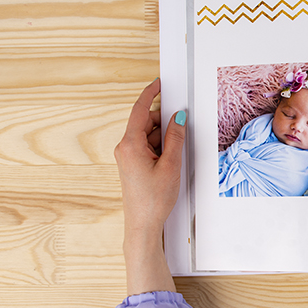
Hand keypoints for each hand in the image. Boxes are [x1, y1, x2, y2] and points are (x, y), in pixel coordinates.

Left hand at [115, 79, 185, 235]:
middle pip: (145, 122)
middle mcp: (125, 148)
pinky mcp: (133, 163)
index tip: (159, 84)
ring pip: (148, 134)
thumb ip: (175, 137)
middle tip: (182, 124)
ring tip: (178, 150)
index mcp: (130, 145)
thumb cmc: (154, 199)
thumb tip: (178, 117)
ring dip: (164, 136)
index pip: (140, 110)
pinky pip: (148, 146)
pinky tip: (172, 157)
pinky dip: (161, 146)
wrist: (143, 224)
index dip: (150, 94)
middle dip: (163, 120)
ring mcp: (128, 156)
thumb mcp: (171, 165)